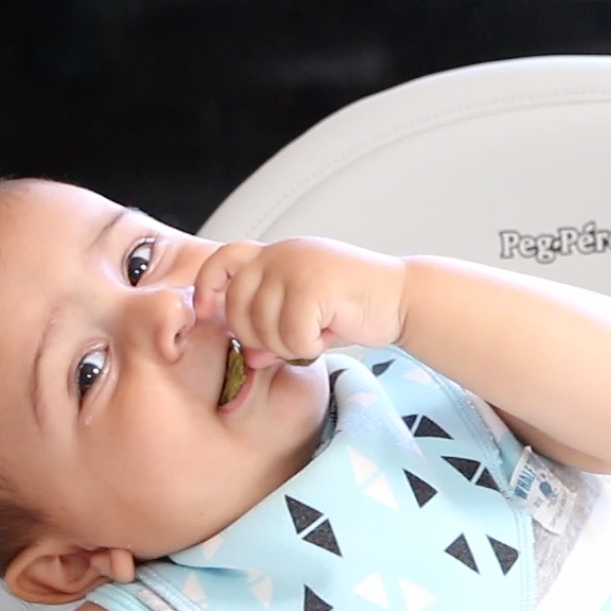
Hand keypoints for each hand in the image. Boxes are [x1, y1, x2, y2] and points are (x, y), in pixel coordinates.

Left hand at [193, 238, 406, 368]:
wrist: (403, 298)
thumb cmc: (357, 308)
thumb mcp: (307, 321)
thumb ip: (272, 333)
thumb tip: (248, 357)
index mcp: (276, 254)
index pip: (222, 260)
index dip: (206, 287)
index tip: (207, 313)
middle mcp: (282, 254)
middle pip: (237, 307)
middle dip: (258, 337)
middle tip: (292, 342)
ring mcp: (297, 266)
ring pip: (263, 326)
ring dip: (289, 345)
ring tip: (317, 336)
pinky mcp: (314, 285)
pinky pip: (293, 336)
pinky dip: (310, 346)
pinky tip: (330, 335)